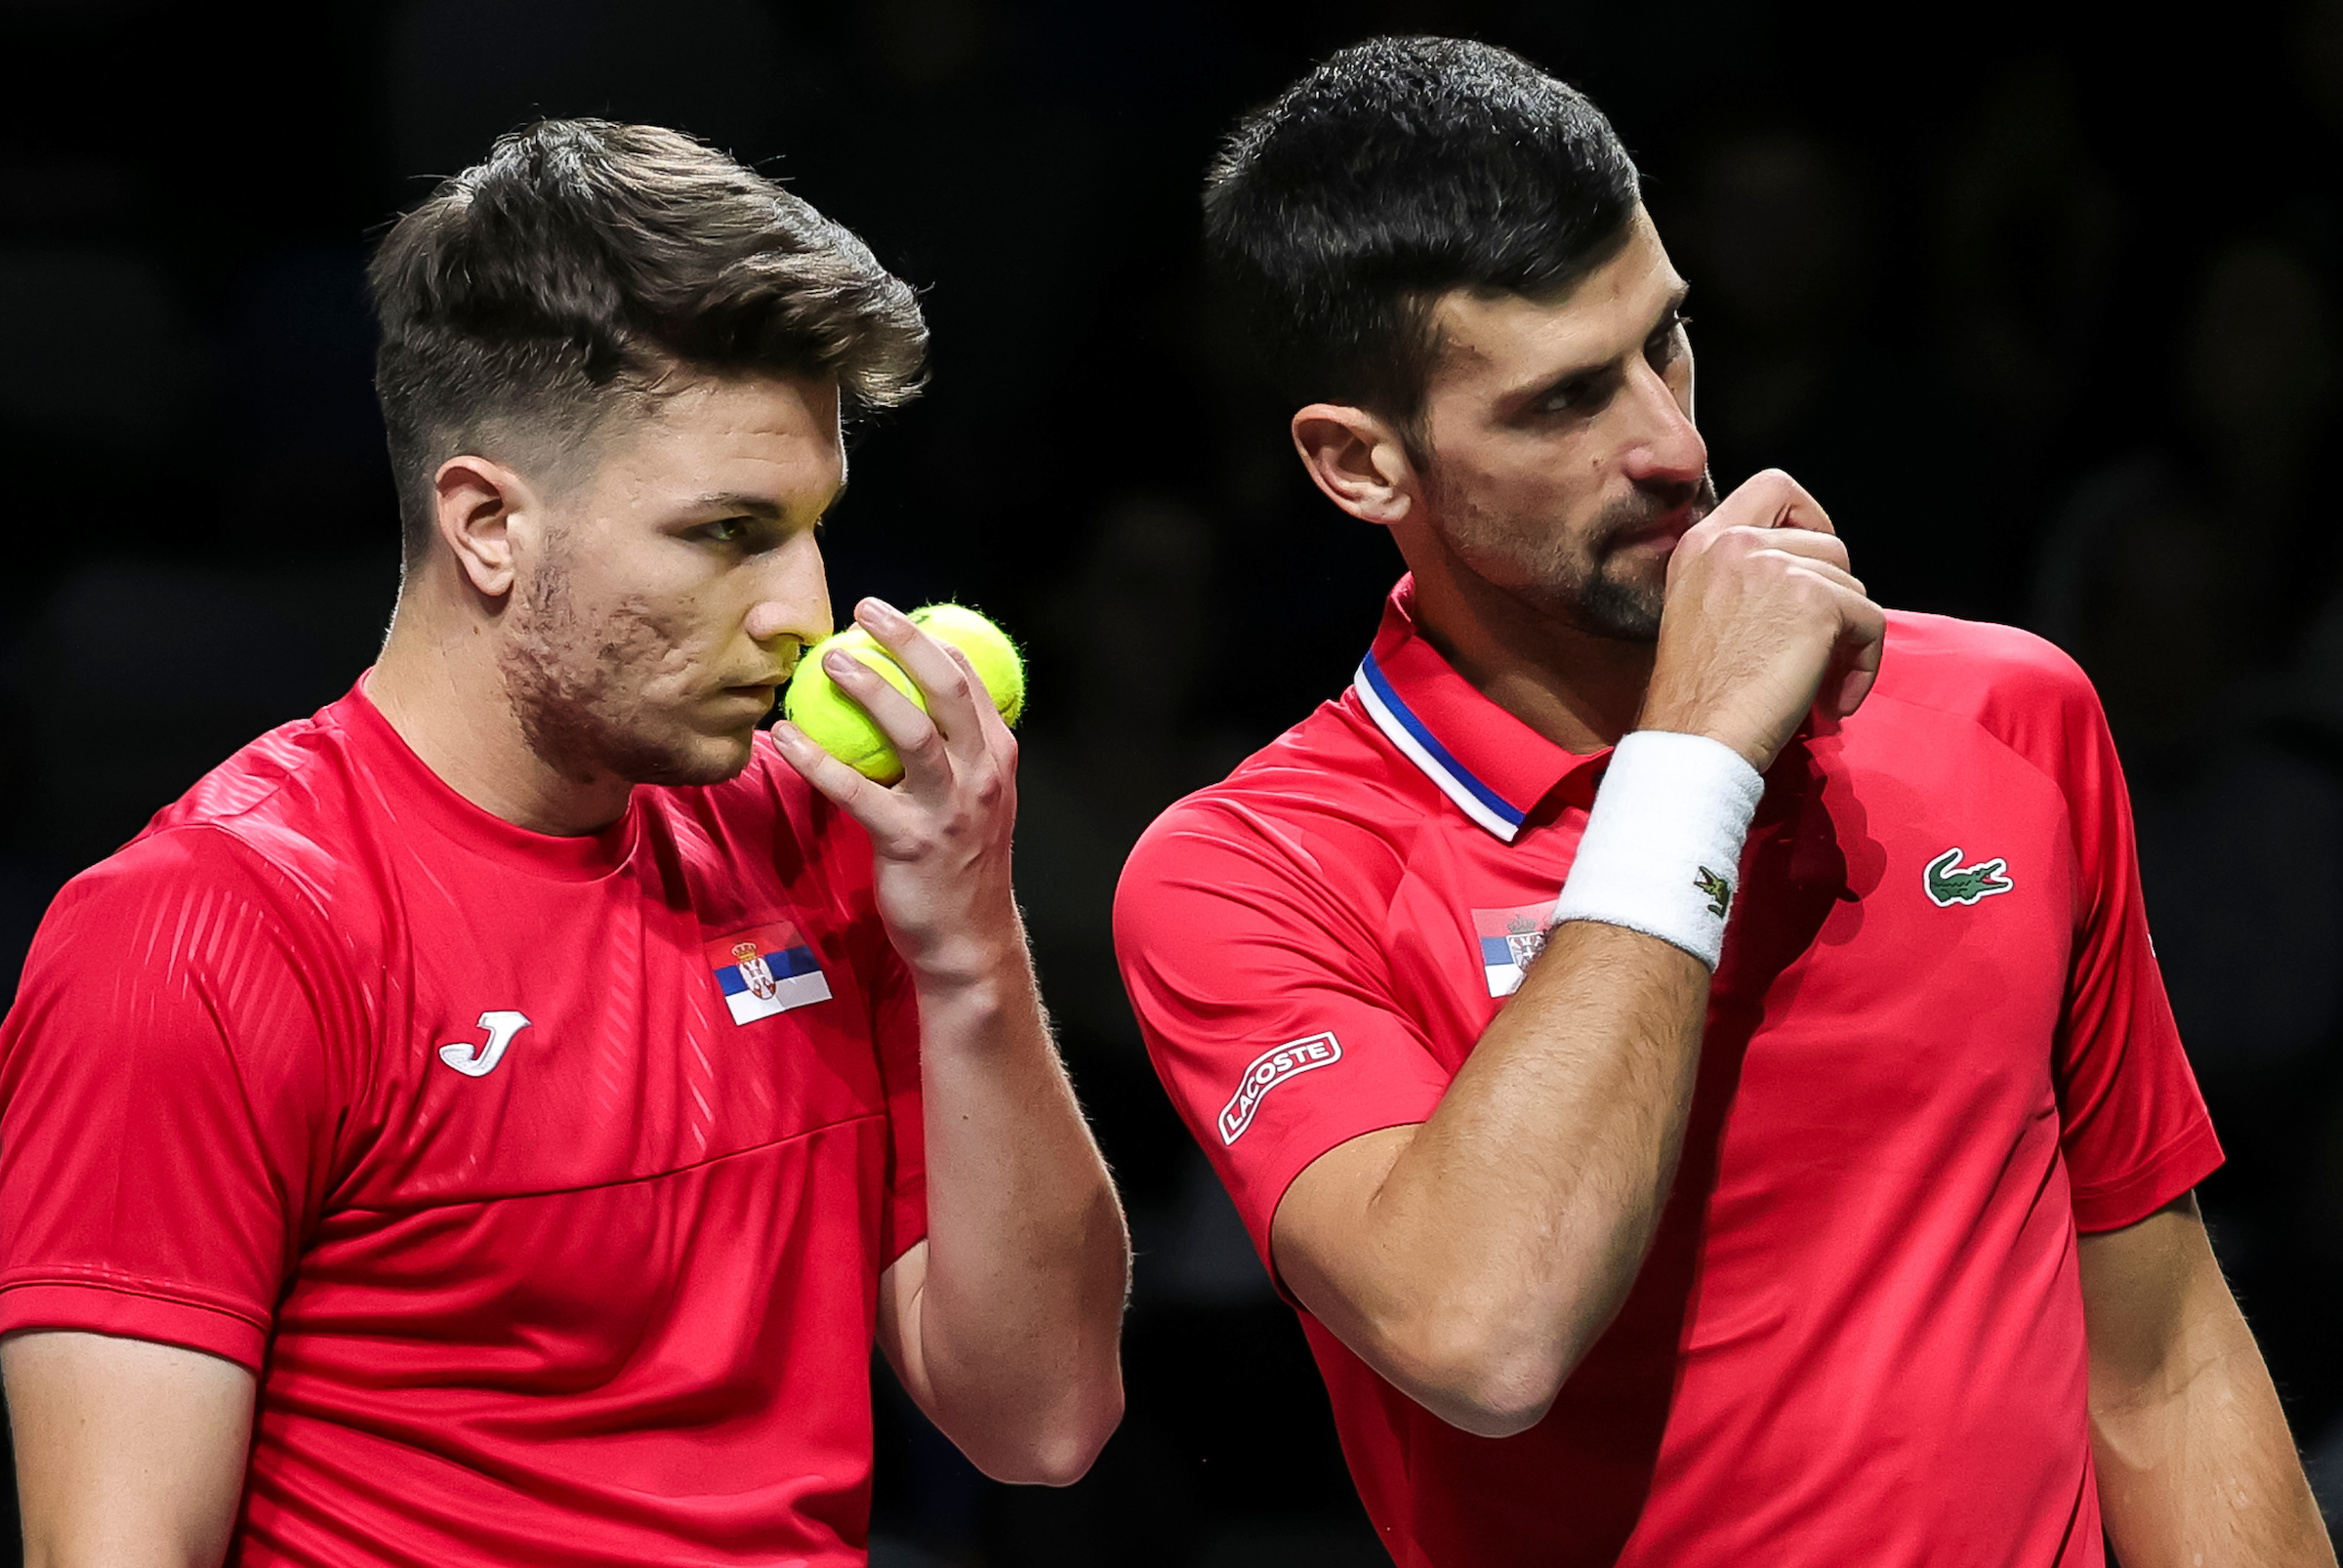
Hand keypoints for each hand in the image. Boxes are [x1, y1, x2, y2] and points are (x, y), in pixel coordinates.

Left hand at [771, 597, 1021, 985]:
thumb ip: (953, 750)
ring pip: (911, 731)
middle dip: (906, 640)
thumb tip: (907, 699)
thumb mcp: (975, 798)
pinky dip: (816, 759)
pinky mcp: (907, 842)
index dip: (930, 638)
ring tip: (829, 661)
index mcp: (996, 757)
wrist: (968, 940)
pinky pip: (855, 791)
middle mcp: (980, 776)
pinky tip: (784, 737)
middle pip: (947, 689)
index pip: (970, 679)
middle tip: (865, 610)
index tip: (889, 614)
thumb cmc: (960, 862)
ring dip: (869, 688)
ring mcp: (947, 809)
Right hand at [1639, 469, 1884, 772]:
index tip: (1812, 567)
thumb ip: (1740, 579)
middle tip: (1816, 648)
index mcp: (1704, 543)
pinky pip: (1871, 622)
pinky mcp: (1817, 600)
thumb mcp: (1699, 611)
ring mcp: (1777, 566)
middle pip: (1827, 542)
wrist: (1694, 738)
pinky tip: (1833, 702)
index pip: (1773, 487)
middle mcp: (1737, 543)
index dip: (1808, 518)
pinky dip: (1864, 666)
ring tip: (1819, 685)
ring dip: (1847, 638)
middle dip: (1834, 596)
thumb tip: (1808, 577)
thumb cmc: (1697, 697)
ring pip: (1852, 585)